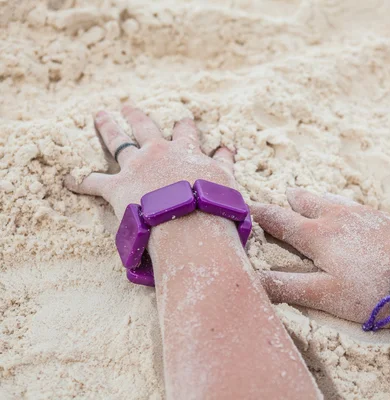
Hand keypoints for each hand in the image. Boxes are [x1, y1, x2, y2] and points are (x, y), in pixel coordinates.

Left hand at [65, 106, 235, 218]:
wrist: (190, 222)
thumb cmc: (213, 204)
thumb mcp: (226, 181)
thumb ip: (225, 164)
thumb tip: (228, 149)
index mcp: (185, 151)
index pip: (185, 133)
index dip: (183, 126)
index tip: (183, 119)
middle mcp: (158, 152)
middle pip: (144, 128)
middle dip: (136, 116)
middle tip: (128, 106)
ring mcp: (136, 167)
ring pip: (117, 142)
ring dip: (108, 128)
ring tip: (100, 116)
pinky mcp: (117, 187)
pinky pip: (93, 181)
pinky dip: (80, 180)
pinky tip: (68, 178)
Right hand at [252, 189, 389, 324]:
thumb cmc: (371, 288)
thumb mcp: (325, 295)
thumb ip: (287, 287)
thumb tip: (252, 281)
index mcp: (315, 236)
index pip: (279, 221)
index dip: (260, 215)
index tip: (246, 207)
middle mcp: (334, 218)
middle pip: (305, 203)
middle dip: (289, 201)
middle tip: (282, 196)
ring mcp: (358, 214)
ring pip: (328, 200)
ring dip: (313, 199)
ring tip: (304, 196)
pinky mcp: (379, 217)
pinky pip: (350, 204)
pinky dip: (338, 203)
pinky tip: (344, 207)